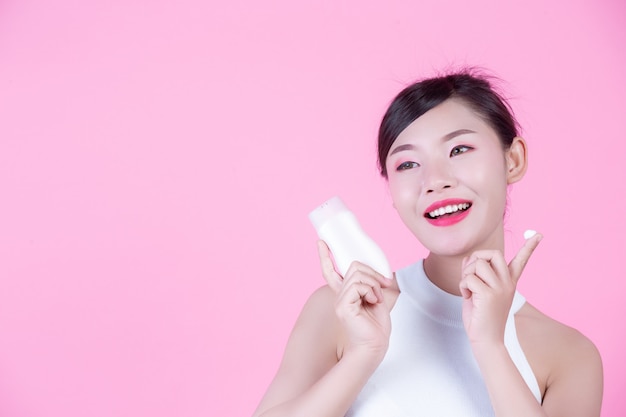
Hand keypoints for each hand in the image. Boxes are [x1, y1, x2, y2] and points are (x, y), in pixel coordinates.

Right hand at [317, 240, 392, 357]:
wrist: (375, 346)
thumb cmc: (376, 326)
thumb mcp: (377, 298)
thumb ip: (373, 284)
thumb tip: (381, 271)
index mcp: (346, 293)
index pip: (331, 271)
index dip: (325, 256)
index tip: (321, 242)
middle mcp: (340, 295)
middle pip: (354, 267)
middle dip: (373, 273)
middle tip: (384, 286)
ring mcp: (340, 300)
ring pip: (357, 274)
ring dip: (374, 284)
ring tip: (377, 299)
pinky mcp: (343, 306)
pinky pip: (358, 286)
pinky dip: (371, 291)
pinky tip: (373, 302)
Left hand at [459, 233, 542, 345]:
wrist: (486, 340)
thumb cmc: (480, 317)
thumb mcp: (477, 291)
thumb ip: (474, 273)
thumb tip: (469, 258)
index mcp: (509, 282)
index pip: (521, 261)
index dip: (529, 247)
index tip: (539, 234)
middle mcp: (507, 283)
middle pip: (493, 253)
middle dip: (477, 258)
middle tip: (471, 275)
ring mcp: (500, 288)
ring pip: (477, 265)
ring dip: (466, 275)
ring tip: (469, 291)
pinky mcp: (489, 294)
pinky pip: (469, 278)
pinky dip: (462, 286)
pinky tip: (468, 298)